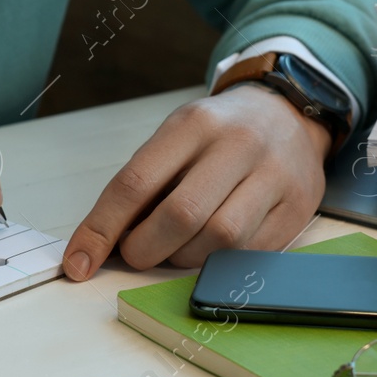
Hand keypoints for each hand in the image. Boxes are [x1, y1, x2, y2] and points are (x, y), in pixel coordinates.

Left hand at [62, 84, 331, 279]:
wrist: (289, 114)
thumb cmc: (219, 134)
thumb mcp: (178, 137)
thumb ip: (143, 183)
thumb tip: (98, 243)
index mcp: (194, 123)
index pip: (136, 183)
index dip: (101, 229)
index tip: (77, 263)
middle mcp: (238, 145)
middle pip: (180, 216)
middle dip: (144, 249)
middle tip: (135, 254)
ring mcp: (274, 176)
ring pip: (219, 240)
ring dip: (183, 258)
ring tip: (176, 247)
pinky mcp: (299, 206)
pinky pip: (250, 253)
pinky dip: (220, 263)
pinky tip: (210, 250)